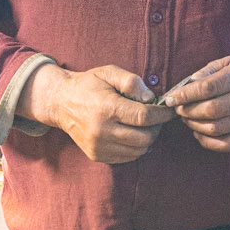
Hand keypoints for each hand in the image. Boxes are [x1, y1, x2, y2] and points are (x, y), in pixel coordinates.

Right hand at [19, 63, 175, 164]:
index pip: (144, 117)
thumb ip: (132, 82)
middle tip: (156, 118)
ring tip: (143, 125)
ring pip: (138, 150)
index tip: (169, 110)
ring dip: (147, 139)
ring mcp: (98, 146)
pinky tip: (131, 134)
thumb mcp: (109, 72)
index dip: (162, 114)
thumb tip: (151, 99)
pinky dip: (135, 147)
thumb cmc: (88, 85)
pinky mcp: (97, 155)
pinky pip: (126, 157)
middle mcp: (102, 131)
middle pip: (144, 137)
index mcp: (107, 108)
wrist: (60, 103)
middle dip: (156, 128)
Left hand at [162, 55, 229, 151]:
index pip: (209, 88)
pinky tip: (199, 132)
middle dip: (188, 112)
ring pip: (216, 129)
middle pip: (212, 110)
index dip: (185, 95)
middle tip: (179, 110)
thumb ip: (206, 73)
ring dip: (195, 126)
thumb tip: (184, 88)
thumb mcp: (228, 63)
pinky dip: (207, 141)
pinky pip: (226, 144)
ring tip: (188, 119)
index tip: (171, 99)